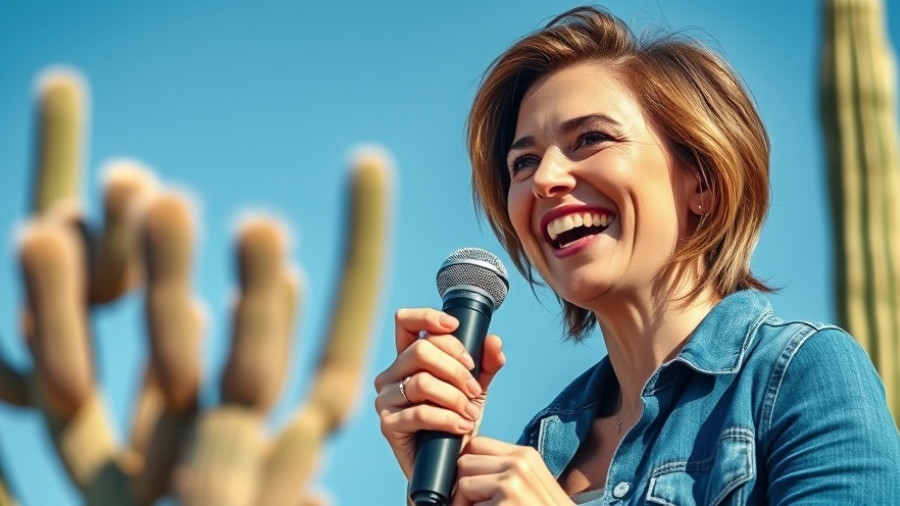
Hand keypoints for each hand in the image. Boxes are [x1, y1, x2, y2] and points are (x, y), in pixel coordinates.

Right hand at [374, 307, 504, 477]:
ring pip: (423, 382)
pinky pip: (421, 413)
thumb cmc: (458, 422)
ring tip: (472, 413)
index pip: (405, 322)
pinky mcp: (388, 425)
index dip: (428, 317)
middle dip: (456, 368)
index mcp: (407, 359)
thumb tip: (494, 341)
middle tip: (475, 389)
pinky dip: (448, 419)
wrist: (450, 466)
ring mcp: (386, 399)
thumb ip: (487, 364)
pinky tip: (464, 426)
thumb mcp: (476, 389)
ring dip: (455, 397)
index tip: (455, 325)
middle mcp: (392, 375)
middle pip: (421, 351)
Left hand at [452, 437, 572, 505]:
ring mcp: (510, 484)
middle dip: (464, 485)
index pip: (477, 443)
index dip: (468, 463)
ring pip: (463, 484)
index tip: (471, 482)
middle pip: (465, 462)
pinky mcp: (503, 505)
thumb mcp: (530, 480)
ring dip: (466, 503)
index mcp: (524, 455)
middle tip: (476, 503)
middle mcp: (518, 464)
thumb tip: (464, 462)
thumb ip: (503, 468)